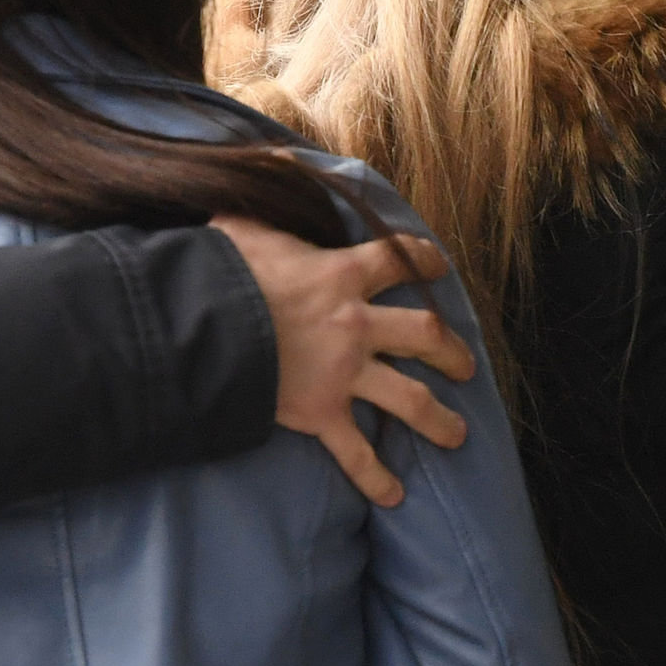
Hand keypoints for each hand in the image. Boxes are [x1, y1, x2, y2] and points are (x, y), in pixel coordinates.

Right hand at [213, 217, 476, 508]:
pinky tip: (394, 496)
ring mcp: (343, 372)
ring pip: (410, 398)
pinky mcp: (321, 412)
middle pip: (426, 335)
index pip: (398, 260)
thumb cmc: (220, 272)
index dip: (423, 262)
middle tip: (466, 366)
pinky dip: (375, 477)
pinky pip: (356, 452)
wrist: (199, 327)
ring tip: (458, 435)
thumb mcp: (245, 228)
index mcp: (343, 274)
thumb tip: (265, 169)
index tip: (438, 269)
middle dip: (453, 352)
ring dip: (439, 419)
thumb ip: (265, 208)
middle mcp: (356, 323)